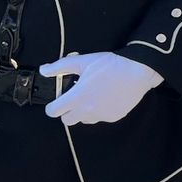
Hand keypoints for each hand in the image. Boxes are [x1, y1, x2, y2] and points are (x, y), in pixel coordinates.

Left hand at [41, 52, 162, 125]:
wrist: (138, 70)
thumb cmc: (111, 65)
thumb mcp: (83, 61)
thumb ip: (60, 67)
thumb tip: (44, 70)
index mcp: (77, 97)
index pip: (54, 111)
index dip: (52, 106)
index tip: (57, 101)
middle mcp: (87, 110)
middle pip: (67, 120)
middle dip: (67, 111)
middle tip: (73, 99)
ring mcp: (101, 115)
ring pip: (84, 120)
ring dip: (83, 112)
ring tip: (92, 97)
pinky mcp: (113, 117)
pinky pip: (100, 118)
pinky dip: (99, 111)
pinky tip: (105, 98)